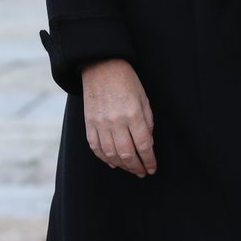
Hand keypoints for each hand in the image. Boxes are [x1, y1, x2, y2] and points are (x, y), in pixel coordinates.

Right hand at [82, 59, 156, 176]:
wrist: (101, 67)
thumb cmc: (127, 81)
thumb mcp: (144, 99)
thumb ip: (147, 122)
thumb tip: (148, 144)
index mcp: (133, 114)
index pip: (144, 145)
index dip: (149, 160)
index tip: (152, 168)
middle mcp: (116, 122)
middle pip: (127, 154)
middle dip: (136, 167)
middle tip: (142, 173)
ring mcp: (100, 124)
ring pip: (111, 154)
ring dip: (122, 166)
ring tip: (130, 169)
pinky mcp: (89, 123)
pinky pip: (95, 147)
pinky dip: (104, 158)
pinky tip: (113, 163)